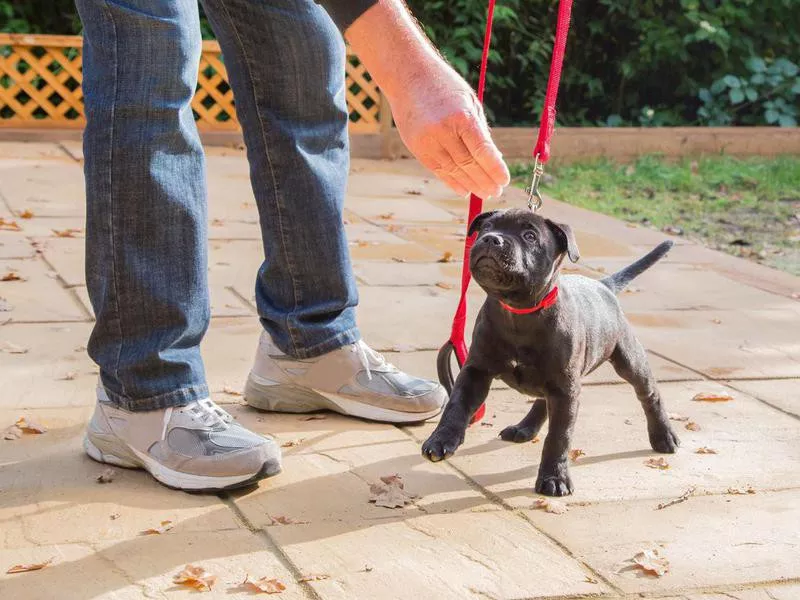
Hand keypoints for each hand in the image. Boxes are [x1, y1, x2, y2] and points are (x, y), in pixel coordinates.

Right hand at [390, 66, 509, 198]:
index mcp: (461, 117)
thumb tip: (494, 159)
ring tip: (484, 193)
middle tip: (497, 191)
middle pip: (468, 165)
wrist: (407, 75)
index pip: (482, 151)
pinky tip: (464, 189)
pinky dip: (452, 182)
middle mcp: (443, 131)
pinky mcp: (417, 148)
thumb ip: (480, 131)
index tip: (504, 181)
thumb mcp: (469, 102)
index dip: (495, 169)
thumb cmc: (444, 86)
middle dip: (485, 181)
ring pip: (453, 171)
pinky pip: (438, 170)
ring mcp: (427, 141)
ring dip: (471, 184)